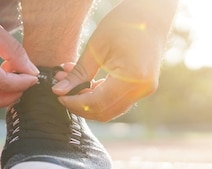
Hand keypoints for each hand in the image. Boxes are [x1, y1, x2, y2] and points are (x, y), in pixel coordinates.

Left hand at [52, 0, 176, 120]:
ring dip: (88, 101)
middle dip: (80, 105)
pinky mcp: (142, 88)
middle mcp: (141, 89)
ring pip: (110, 109)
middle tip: (63, 93)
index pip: (97, 103)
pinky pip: (118, 100)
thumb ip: (78, 72)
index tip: (59, 96)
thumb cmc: (125, 23)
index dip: (75, 103)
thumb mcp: (96, 46)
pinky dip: (100, 96)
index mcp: (132, 78)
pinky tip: (87, 82)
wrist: (152, 14)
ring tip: (72, 84)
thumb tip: (58, 91)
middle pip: (104, 112)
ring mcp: (144, 90)